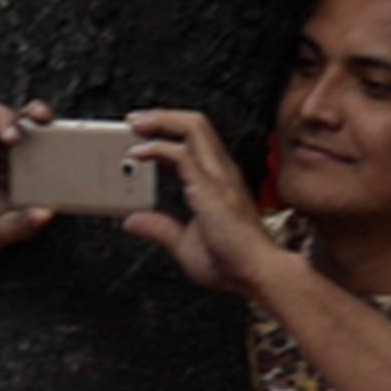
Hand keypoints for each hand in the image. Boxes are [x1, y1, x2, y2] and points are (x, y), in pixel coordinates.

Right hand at [0, 106, 56, 266]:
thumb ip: (21, 225)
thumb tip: (48, 214)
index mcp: (21, 173)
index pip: (45, 144)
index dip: (58, 134)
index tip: (72, 135)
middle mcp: (2, 155)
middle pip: (24, 121)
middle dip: (36, 113)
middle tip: (43, 119)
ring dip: (7, 120)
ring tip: (11, 137)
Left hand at [123, 111, 273, 297]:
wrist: (256, 275)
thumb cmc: (232, 264)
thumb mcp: (185, 245)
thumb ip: (160, 228)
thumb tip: (133, 220)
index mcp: (218, 181)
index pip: (195, 141)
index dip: (168, 132)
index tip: (143, 137)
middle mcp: (221, 171)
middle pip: (195, 123)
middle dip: (162, 116)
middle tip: (134, 121)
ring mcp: (218, 176)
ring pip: (192, 127)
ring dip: (160, 120)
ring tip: (134, 124)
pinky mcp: (210, 187)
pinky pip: (181, 154)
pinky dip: (156, 148)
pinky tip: (139, 153)